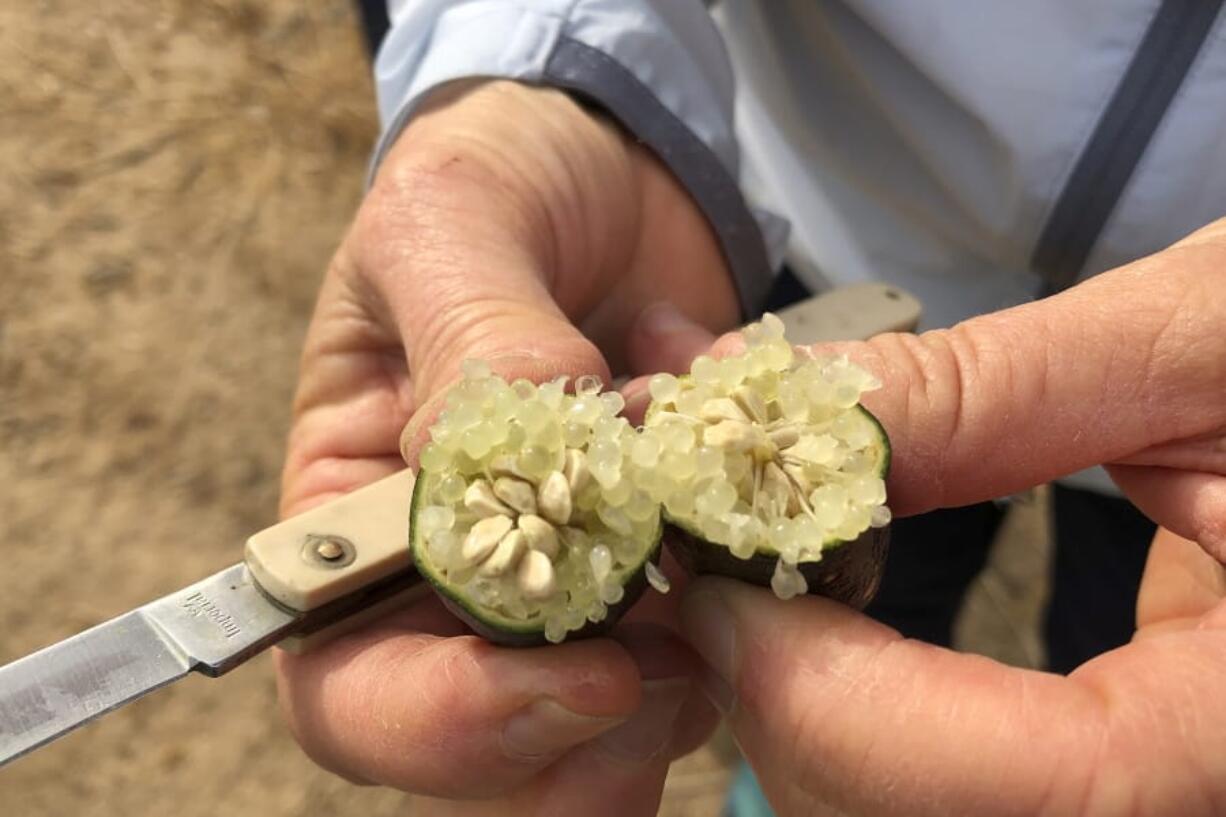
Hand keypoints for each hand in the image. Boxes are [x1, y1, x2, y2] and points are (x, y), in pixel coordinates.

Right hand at [274, 80, 739, 812]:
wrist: (609, 163)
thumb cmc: (495, 181)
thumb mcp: (452, 222)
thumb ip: (466, 336)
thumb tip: (487, 457)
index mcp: (359, 512)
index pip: (348, 685)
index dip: (440, 718)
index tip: (574, 675)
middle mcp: (453, 573)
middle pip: (478, 745)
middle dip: (568, 737)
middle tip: (659, 677)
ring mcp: (570, 578)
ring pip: (597, 731)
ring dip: (670, 700)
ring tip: (727, 597)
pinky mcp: (665, 565)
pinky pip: (699, 663)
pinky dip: (744, 643)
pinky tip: (765, 554)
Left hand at [674, 219, 1225, 814]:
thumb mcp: (1217, 343)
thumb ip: (1000, 389)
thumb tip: (796, 410)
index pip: (1039, 796)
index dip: (838, 708)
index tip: (722, 595)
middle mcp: (1223, 789)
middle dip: (805, 721)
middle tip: (720, 581)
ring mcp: (1190, 786)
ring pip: (943, 815)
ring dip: (824, 720)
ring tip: (764, 590)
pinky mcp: (1163, 763)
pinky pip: (983, 780)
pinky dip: (879, 714)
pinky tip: (840, 618)